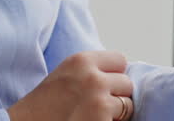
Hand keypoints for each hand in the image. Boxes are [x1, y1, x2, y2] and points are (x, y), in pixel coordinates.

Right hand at [7, 50, 134, 120]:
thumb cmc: (45, 104)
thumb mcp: (66, 74)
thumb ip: (90, 69)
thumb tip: (121, 73)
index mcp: (81, 60)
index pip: (120, 60)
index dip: (115, 75)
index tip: (105, 85)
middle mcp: (92, 76)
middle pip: (126, 82)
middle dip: (117, 95)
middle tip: (98, 106)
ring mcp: (98, 99)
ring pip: (128, 104)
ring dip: (117, 113)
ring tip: (95, 115)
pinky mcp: (101, 118)